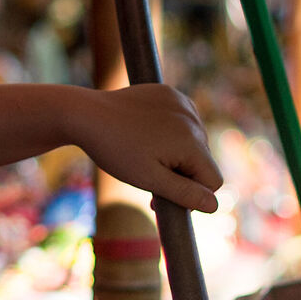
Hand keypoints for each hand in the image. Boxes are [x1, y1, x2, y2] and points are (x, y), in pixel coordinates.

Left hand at [70, 85, 222, 212]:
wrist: (86, 115)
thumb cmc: (116, 150)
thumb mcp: (150, 179)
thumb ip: (184, 194)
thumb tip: (214, 206)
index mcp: (192, 141)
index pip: (213, 180)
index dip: (191, 194)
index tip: (164, 195)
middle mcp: (193, 119)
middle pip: (202, 160)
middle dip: (181, 173)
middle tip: (148, 174)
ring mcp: (182, 103)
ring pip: (193, 141)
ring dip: (176, 152)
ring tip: (145, 152)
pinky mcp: (169, 93)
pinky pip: (182, 121)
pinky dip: (170, 131)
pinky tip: (146, 132)